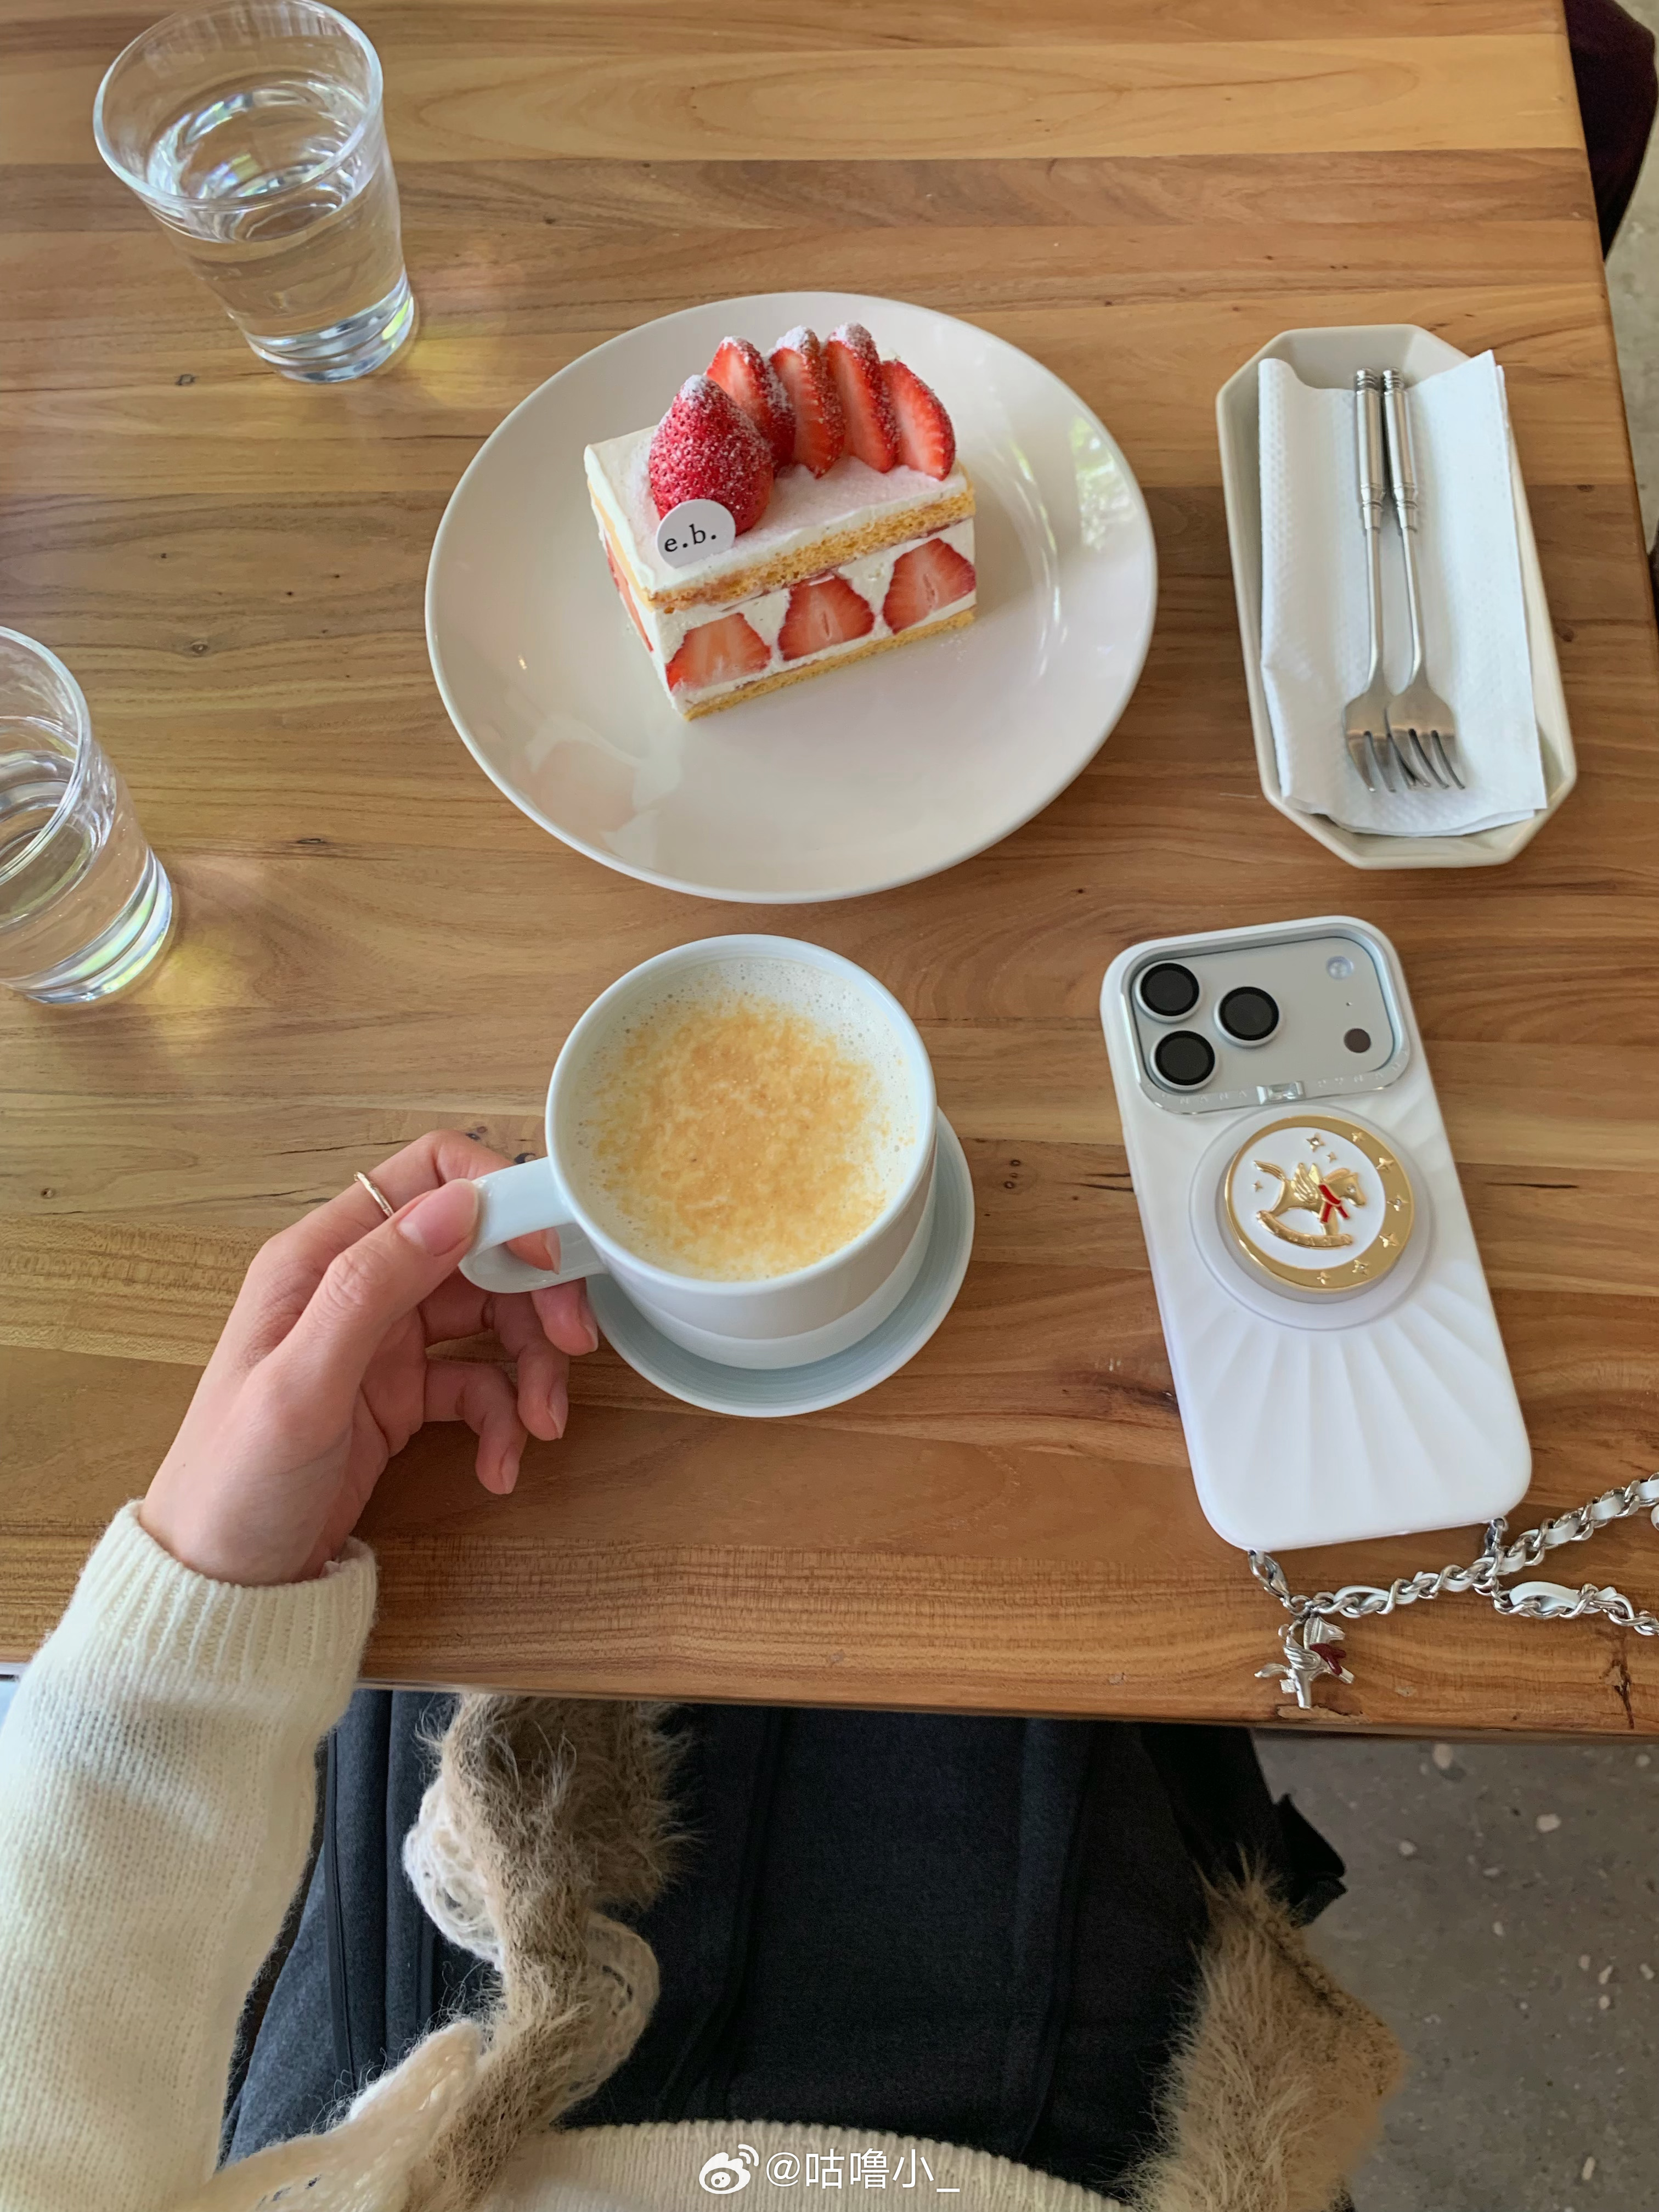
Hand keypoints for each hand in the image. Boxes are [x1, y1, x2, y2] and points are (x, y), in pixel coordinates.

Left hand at [140, 1132, 597, 1585]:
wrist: (218, 1588)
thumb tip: (459, 1203)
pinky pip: (480, 1384)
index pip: (429, 1176)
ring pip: (489, 1317)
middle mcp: (357, 1285)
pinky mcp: (401, 1396)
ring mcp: (381, 1341)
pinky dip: (503, 1420)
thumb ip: (373, 1285)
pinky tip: (500, 1468)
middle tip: (576, 1344)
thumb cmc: (235, 1483)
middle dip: (535, 1293)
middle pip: (477, 1249)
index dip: (501, 1201)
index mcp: (322, 1257)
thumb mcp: (302, 1383)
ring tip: (541, 1430)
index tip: (551, 1257)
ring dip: (531, 1366)